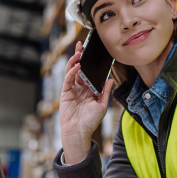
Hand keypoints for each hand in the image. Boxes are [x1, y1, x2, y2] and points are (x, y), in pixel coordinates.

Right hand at [59, 41, 113, 163]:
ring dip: (75, 60)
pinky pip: (68, 78)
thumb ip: (106, 92)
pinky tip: (77, 65)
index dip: (92, 63)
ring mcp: (72, 89)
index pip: (91, 73)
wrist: (79, 132)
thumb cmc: (90, 121)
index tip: (95, 53)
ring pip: (72, 71)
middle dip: (81, 57)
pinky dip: (72, 71)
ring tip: (79, 51)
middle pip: (80, 68)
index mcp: (90, 90)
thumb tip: (111, 79)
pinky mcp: (65, 92)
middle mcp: (80, 87)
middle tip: (82, 45)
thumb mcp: (102, 106)